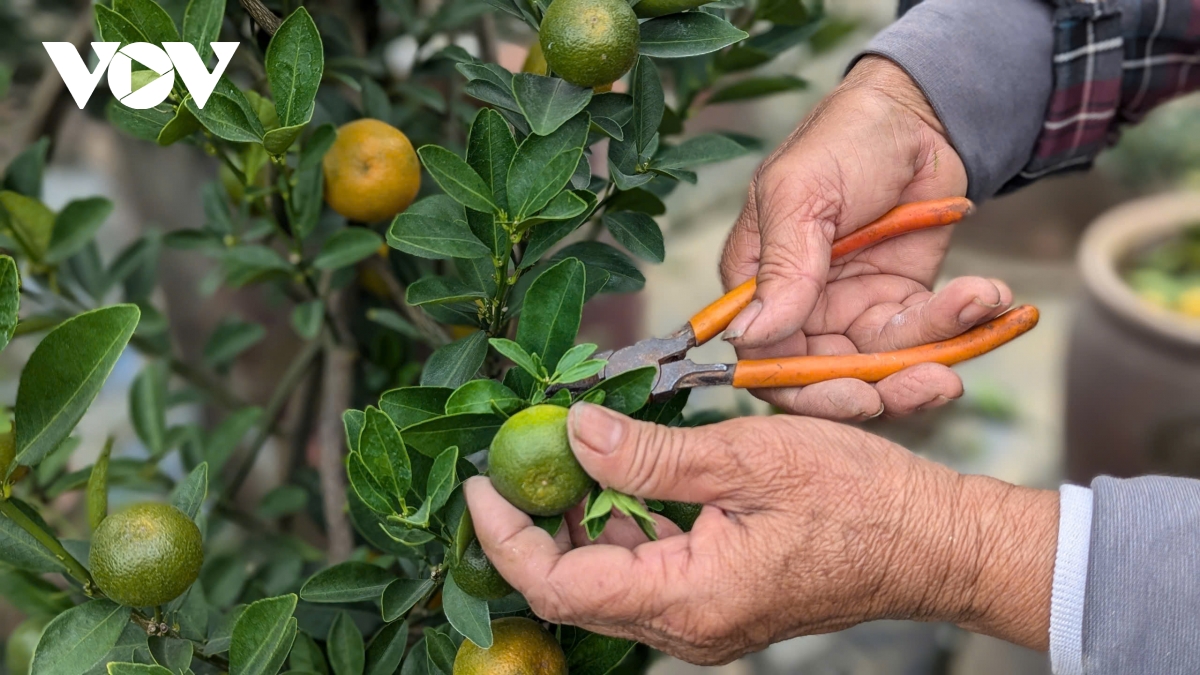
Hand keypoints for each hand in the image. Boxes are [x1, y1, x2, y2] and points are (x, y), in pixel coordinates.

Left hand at [466, 403, 1057, 664]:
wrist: (931, 543)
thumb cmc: (860, 499)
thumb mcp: (748, 458)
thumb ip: (651, 454)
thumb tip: (573, 432)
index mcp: (690, 599)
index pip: (561, 585)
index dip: (506, 536)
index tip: (480, 481)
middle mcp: (687, 626)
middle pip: (573, 589)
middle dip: (531, 527)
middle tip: (513, 461)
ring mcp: (702, 620)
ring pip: (606, 580)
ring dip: (575, 524)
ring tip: (562, 457)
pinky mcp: (716, 602)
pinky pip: (645, 573)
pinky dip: (620, 528)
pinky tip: (620, 479)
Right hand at [720, 56, 1012, 419]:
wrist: (921, 114)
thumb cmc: (845, 139)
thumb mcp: (802, 194)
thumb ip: (780, 269)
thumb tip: (746, 338)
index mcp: (755, 281)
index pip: (765, 359)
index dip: (804, 388)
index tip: (857, 396)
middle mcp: (798, 306)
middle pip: (826, 378)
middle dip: (881, 388)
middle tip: (931, 385)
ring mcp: (849, 309)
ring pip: (882, 366)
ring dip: (931, 358)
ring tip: (974, 324)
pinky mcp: (899, 303)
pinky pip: (925, 336)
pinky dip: (962, 323)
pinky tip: (991, 296)